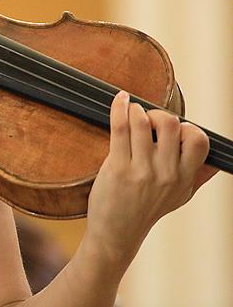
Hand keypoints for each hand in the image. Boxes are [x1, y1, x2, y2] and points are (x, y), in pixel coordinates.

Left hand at [83, 90, 217, 265]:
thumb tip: (216, 160)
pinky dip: (119, 108)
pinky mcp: (117, 168)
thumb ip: (198, 176)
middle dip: (158, 113)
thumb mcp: (179, 197)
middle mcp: (167, 174)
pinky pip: (120, 128)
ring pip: (143, 121)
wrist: (117, 233)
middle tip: (147, 119)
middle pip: (171, 124)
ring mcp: (142, 171)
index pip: (199, 140)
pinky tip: (120, 100)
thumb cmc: (145, 210)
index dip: (187, 127)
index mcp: (184, 178)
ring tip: (131, 112)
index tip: (171, 130)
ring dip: (135, 110)